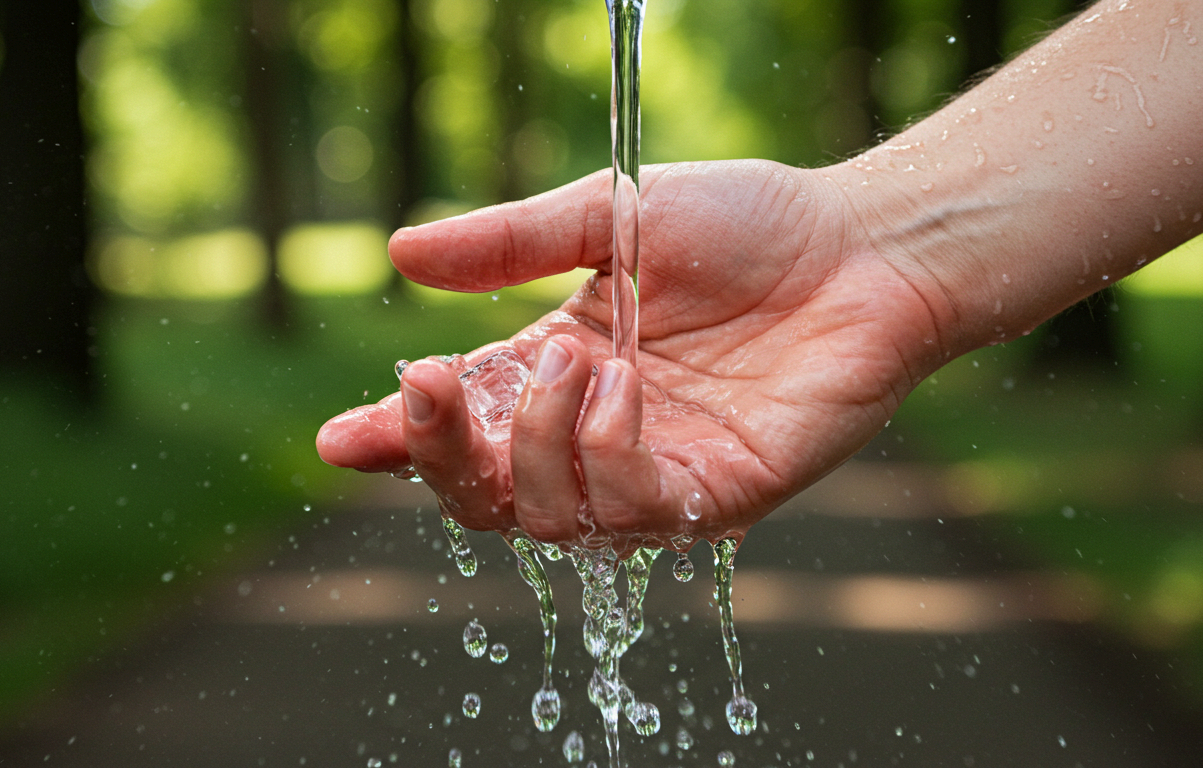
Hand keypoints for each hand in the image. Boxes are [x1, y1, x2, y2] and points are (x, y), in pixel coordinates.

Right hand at [316, 159, 945, 543]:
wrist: (862, 245)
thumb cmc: (748, 225)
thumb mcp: (610, 218)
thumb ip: (509, 244)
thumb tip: (401, 256)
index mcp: (560, 370)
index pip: (462, 424)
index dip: (398, 437)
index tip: (340, 435)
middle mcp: (597, 435)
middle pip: (485, 495)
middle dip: (437, 455)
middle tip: (427, 385)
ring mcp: (656, 472)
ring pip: (547, 517)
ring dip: (536, 441)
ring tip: (579, 357)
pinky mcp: (717, 496)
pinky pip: (632, 513)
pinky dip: (607, 453)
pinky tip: (627, 388)